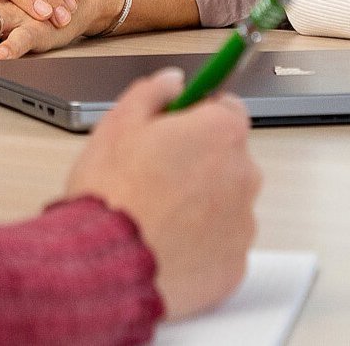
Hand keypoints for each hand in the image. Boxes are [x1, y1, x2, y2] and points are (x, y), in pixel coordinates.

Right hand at [66, 70, 260, 318]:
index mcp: (221, 132)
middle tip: (158, 176)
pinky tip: (167, 247)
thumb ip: (154, 92)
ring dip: (202, 206)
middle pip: (228, 158)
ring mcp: (242, 223)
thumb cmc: (112, 195)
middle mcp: (244, 173)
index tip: (179, 127)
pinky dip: (201, 247)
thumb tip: (173, 82)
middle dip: (200, 162)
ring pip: (226, 204)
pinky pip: (221, 247)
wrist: (105, 267)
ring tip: (157, 217)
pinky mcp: (234, 266)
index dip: (198, 117)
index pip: (227, 108)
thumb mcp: (119, 123)